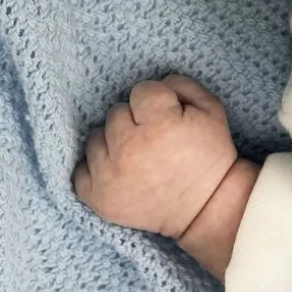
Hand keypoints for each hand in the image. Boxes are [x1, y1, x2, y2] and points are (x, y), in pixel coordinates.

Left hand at [73, 75, 237, 237]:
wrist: (205, 209)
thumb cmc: (209, 156)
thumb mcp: (211, 109)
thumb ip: (181, 84)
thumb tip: (155, 82)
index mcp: (159, 124)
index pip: (140, 91)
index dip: (157, 101)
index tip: (167, 117)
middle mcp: (129, 148)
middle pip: (115, 113)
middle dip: (134, 120)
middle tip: (152, 139)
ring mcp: (110, 176)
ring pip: (95, 138)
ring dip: (113, 143)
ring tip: (135, 156)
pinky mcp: (98, 198)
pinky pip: (80, 170)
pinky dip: (96, 169)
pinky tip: (117, 171)